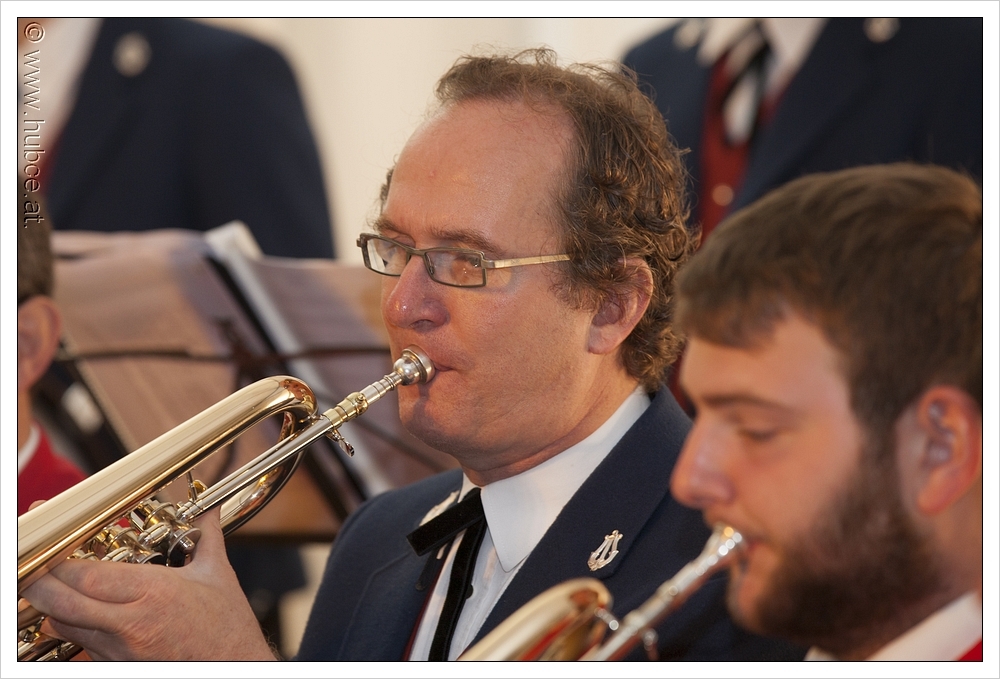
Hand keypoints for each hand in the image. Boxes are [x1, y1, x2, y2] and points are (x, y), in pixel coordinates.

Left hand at [21, 508, 276, 660]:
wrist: (236, 665)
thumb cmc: (228, 627)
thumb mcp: (217, 574)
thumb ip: (206, 537)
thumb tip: (210, 509)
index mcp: (153, 593)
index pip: (86, 576)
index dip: (60, 561)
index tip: (53, 544)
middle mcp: (130, 624)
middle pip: (62, 603)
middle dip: (39, 584)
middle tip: (33, 567)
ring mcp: (121, 650)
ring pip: (65, 628)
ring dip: (52, 608)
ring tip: (49, 588)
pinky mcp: (120, 666)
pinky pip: (82, 648)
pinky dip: (71, 630)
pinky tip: (73, 616)